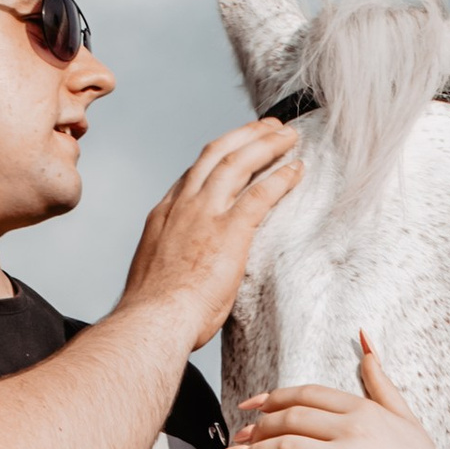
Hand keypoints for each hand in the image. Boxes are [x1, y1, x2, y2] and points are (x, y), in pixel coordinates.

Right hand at [117, 118, 302, 346]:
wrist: (152, 322)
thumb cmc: (154, 314)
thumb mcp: (156, 276)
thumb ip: (171, 261)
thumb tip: (179, 272)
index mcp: (164, 215)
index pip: (193, 174)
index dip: (217, 156)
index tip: (234, 149)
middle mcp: (183, 205)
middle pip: (216, 154)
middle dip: (244, 135)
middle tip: (267, 127)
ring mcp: (205, 214)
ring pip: (239, 162)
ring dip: (266, 144)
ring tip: (287, 136)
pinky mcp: (229, 230)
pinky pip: (261, 193)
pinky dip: (281, 178)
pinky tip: (297, 168)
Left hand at [225, 338, 449, 448]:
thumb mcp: (405, 416)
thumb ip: (381, 381)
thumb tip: (365, 342)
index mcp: (364, 409)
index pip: (307, 394)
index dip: (273, 398)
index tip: (252, 405)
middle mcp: (352, 429)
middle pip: (290, 418)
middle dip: (258, 425)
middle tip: (240, 435)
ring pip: (285, 446)